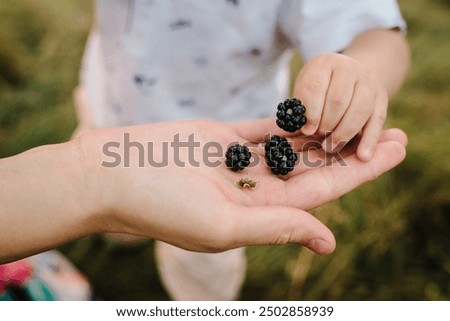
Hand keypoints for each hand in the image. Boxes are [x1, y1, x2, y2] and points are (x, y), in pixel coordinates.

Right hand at [78, 118, 406, 254]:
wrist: (110, 173)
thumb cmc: (158, 204)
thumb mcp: (222, 225)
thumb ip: (275, 226)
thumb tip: (328, 241)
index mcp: (255, 216)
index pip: (320, 194)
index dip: (359, 174)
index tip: (393, 153)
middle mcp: (251, 191)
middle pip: (315, 170)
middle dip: (354, 152)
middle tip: (395, 133)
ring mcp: (237, 163)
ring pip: (293, 148)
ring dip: (328, 134)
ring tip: (363, 116)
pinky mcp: (220, 138)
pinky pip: (262, 128)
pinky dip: (290, 120)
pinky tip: (318, 111)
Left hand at [294, 53, 387, 160]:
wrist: (348, 75)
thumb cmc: (318, 89)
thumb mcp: (304, 90)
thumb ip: (302, 108)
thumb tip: (304, 130)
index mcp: (324, 64)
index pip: (316, 86)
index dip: (311, 111)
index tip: (306, 129)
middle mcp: (349, 68)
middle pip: (338, 100)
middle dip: (326, 124)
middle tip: (318, 139)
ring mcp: (368, 82)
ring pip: (359, 109)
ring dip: (344, 133)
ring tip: (331, 147)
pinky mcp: (382, 98)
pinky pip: (377, 120)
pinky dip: (370, 140)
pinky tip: (363, 156)